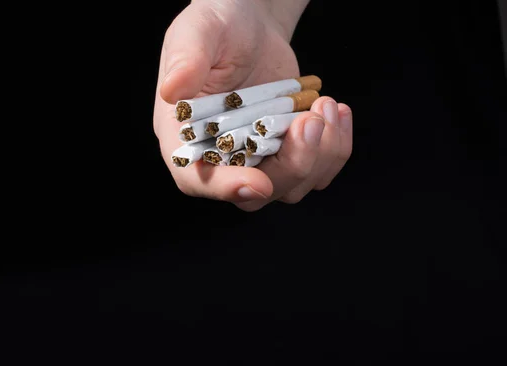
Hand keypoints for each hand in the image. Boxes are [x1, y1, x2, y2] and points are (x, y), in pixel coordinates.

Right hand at [153, 0, 352, 210]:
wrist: (250, 26)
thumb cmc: (217, 27)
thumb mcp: (197, 32)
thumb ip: (186, 60)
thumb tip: (173, 90)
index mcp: (186, 138)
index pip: (198, 180)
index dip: (226, 188)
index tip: (257, 183)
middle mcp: (220, 158)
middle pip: (254, 194)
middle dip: (291, 164)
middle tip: (310, 119)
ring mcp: (257, 160)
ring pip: (291, 187)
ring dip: (320, 153)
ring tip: (325, 104)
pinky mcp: (287, 153)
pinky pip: (317, 171)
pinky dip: (335, 148)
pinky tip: (336, 111)